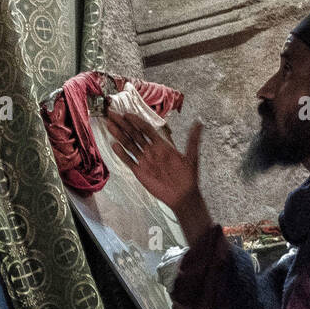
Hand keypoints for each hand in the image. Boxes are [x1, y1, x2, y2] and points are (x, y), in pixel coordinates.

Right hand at [106, 111, 210, 242]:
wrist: (183, 195)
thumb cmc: (188, 177)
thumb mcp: (192, 156)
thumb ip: (193, 139)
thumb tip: (200, 122)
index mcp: (162, 145)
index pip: (146, 129)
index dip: (137, 121)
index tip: (127, 113)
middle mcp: (151, 151)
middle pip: (134, 134)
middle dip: (123, 124)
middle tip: (112, 114)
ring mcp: (144, 161)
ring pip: (129, 145)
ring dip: (119, 135)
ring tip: (109, 125)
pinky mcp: (140, 172)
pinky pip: (129, 161)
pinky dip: (122, 154)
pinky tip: (114, 145)